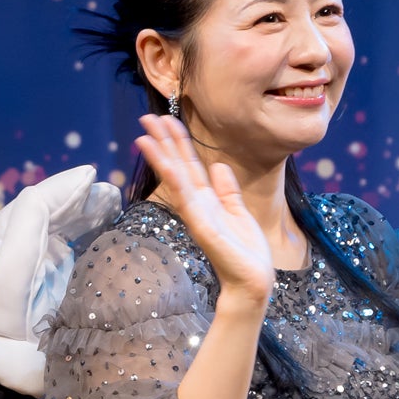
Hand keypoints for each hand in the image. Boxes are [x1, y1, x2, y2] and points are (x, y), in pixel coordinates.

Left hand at [0, 165, 122, 395]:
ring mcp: (35, 261)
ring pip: (64, 224)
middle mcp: (15, 244)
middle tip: (111, 192)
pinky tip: (109, 223)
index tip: (92, 176)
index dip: (63, 187)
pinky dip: (92, 230)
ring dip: (88, 211)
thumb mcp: (10, 270)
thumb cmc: (8, 317)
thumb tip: (50, 192)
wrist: (15, 364)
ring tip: (113, 203)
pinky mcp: (54, 278)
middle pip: (50, 210)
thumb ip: (27, 224)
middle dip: (80, 197)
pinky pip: (74, 244)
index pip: (34, 202)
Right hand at [137, 115, 272, 303]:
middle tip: (147, 116)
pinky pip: (187, 201)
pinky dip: (176, 182)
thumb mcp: (239, 211)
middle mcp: (196, 204)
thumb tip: (219, 166)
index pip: (188, 164)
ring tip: (145, 135)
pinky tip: (168, 165)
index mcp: (206, 199)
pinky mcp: (202, 228)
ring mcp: (196, 215)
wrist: (252, 281)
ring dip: (160, 157)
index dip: (178, 142)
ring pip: (175, 179)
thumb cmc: (246, 251)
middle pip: (177, 166)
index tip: (167, 119)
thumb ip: (227, 190)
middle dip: (163, 141)